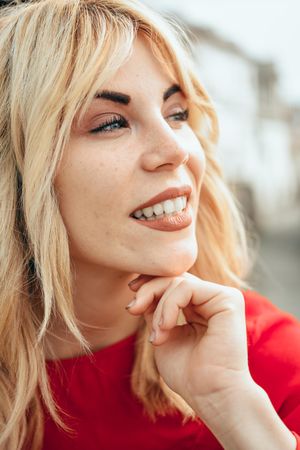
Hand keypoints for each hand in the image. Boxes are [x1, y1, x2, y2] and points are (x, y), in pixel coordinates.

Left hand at [127, 273, 254, 413]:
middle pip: (174, 277)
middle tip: (133, 310)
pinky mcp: (228, 299)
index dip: (148, 285)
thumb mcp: (162, 334)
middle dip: (147, 289)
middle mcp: (213, 298)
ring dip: (158, 306)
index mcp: (201, 306)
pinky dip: (169, 306)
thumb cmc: (189, 374)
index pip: (172, 282)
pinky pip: (187, 288)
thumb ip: (155, 310)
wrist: (211, 396)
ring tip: (157, 334)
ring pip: (178, 281)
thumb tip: (141, 287)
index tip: (131, 303)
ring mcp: (222, 296)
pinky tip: (165, 328)